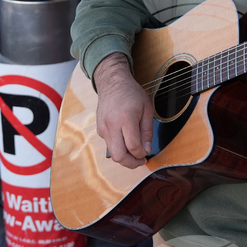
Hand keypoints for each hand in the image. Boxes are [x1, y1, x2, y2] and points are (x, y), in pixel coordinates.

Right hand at [94, 53, 151, 168]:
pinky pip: (110, 145)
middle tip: (140, 161)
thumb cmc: (132, 93)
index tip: (146, 154)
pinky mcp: (100, 130)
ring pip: (113, 153)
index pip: (133, 147)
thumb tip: (146, 150)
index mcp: (126, 118)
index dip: (141, 155)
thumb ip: (147, 131)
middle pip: (119, 156)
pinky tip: (126, 140)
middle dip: (131, 163)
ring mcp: (103, 128)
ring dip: (124, 157)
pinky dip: (119, 147)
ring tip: (134, 152)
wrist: (112, 83)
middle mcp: (112, 125)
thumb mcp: (147, 109)